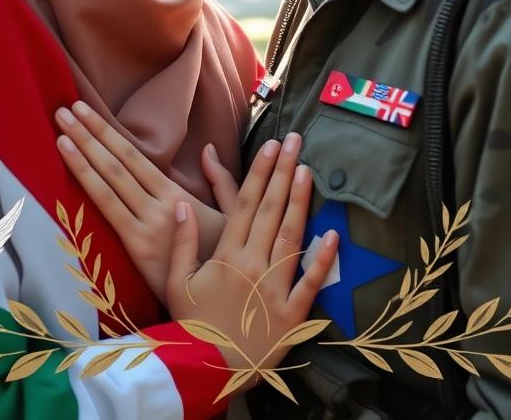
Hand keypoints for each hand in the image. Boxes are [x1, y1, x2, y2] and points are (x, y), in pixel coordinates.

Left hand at [54, 101, 254, 303]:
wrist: (226, 303)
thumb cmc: (226, 261)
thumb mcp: (233, 215)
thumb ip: (220, 180)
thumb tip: (208, 148)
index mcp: (178, 196)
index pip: (135, 155)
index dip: (108, 131)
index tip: (85, 109)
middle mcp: (160, 205)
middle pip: (118, 162)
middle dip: (90, 133)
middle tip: (66, 108)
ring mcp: (146, 225)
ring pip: (109, 181)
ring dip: (82, 152)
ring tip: (61, 127)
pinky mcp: (137, 248)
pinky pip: (107, 209)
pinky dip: (87, 182)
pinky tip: (71, 164)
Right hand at [168, 135, 338, 391]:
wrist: (206, 371)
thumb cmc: (192, 324)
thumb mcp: (177, 282)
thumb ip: (182, 241)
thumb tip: (180, 202)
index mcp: (226, 256)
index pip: (245, 204)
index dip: (259, 172)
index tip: (270, 145)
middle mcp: (251, 266)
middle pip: (270, 210)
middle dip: (283, 172)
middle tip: (295, 140)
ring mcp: (274, 290)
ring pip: (291, 238)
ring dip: (300, 202)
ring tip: (307, 170)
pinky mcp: (292, 316)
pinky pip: (310, 285)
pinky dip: (323, 261)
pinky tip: (333, 236)